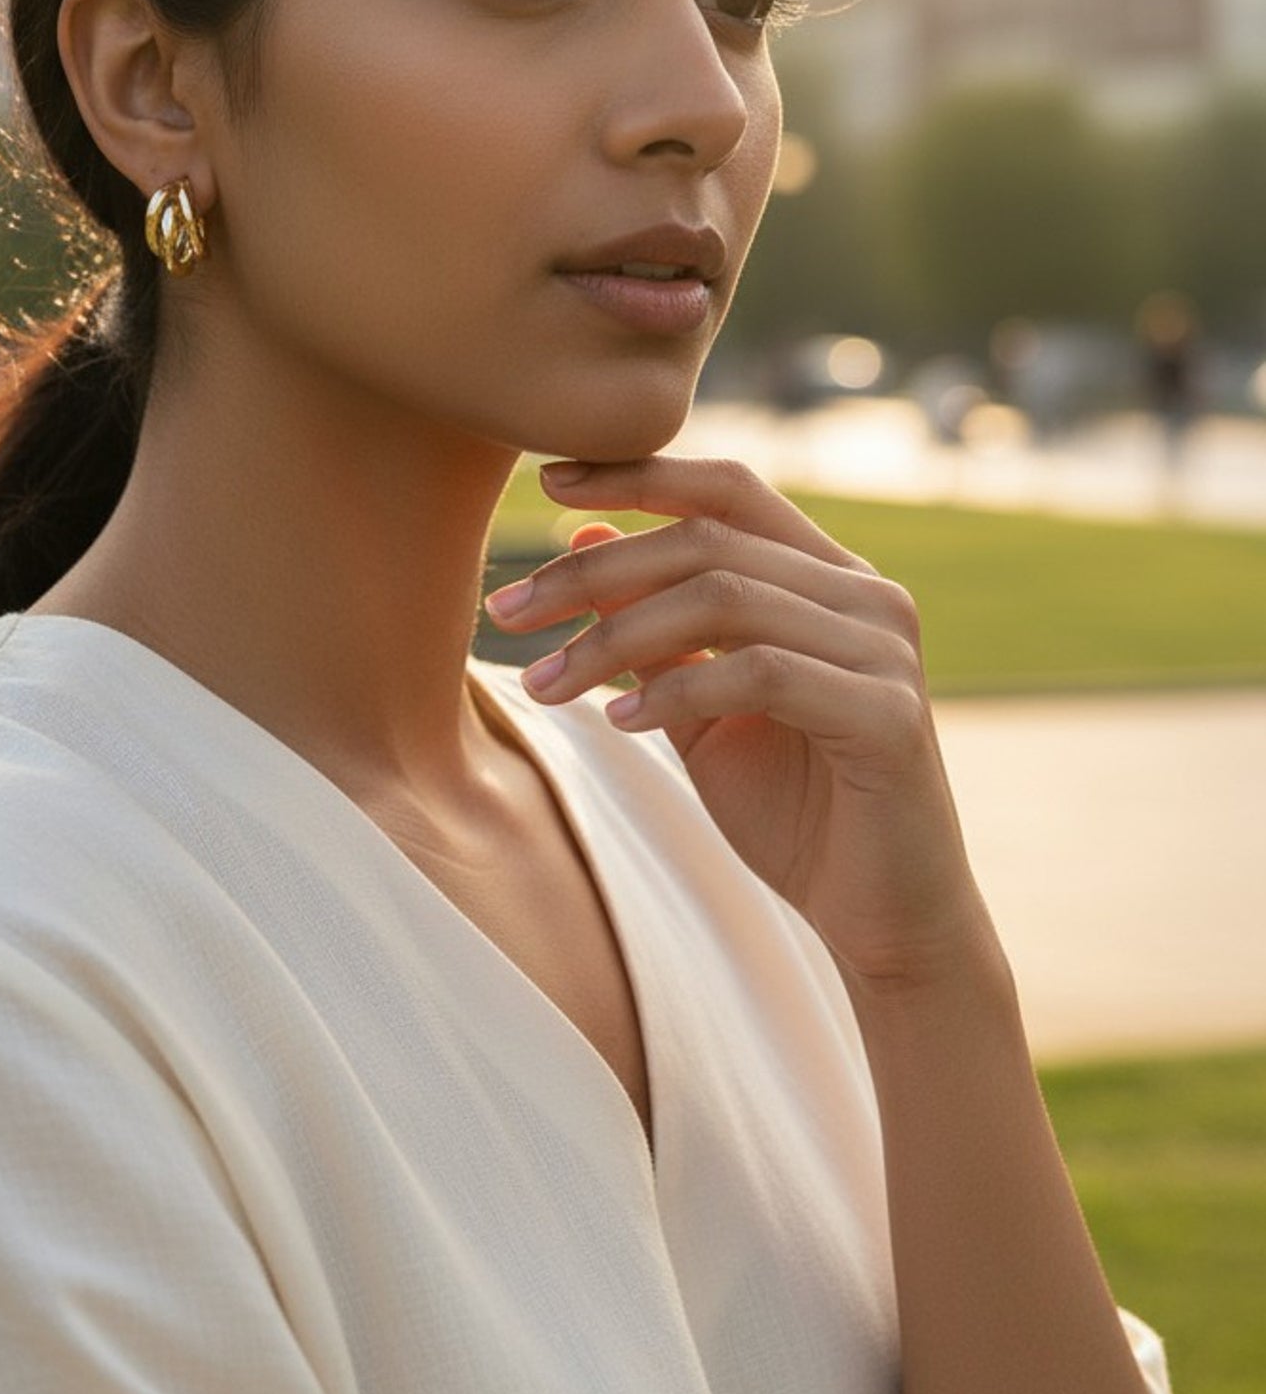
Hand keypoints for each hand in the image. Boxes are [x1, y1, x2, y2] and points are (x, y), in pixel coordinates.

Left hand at [485, 457, 997, 993]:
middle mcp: (865, 595)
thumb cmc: (794, 808)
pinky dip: (676, 689)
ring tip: (544, 686)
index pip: (728, 491)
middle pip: (706, 541)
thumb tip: (585, 536)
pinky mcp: (887, 713)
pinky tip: (619, 721)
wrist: (883, 917)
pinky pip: (759, 673)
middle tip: (506, 611)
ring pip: (724, 598)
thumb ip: (654, 628)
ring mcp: (883, 649)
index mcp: (828, 578)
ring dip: (613, 638)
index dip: (637, 475)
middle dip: (590, 573)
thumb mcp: (700, 705)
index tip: (547, 481)